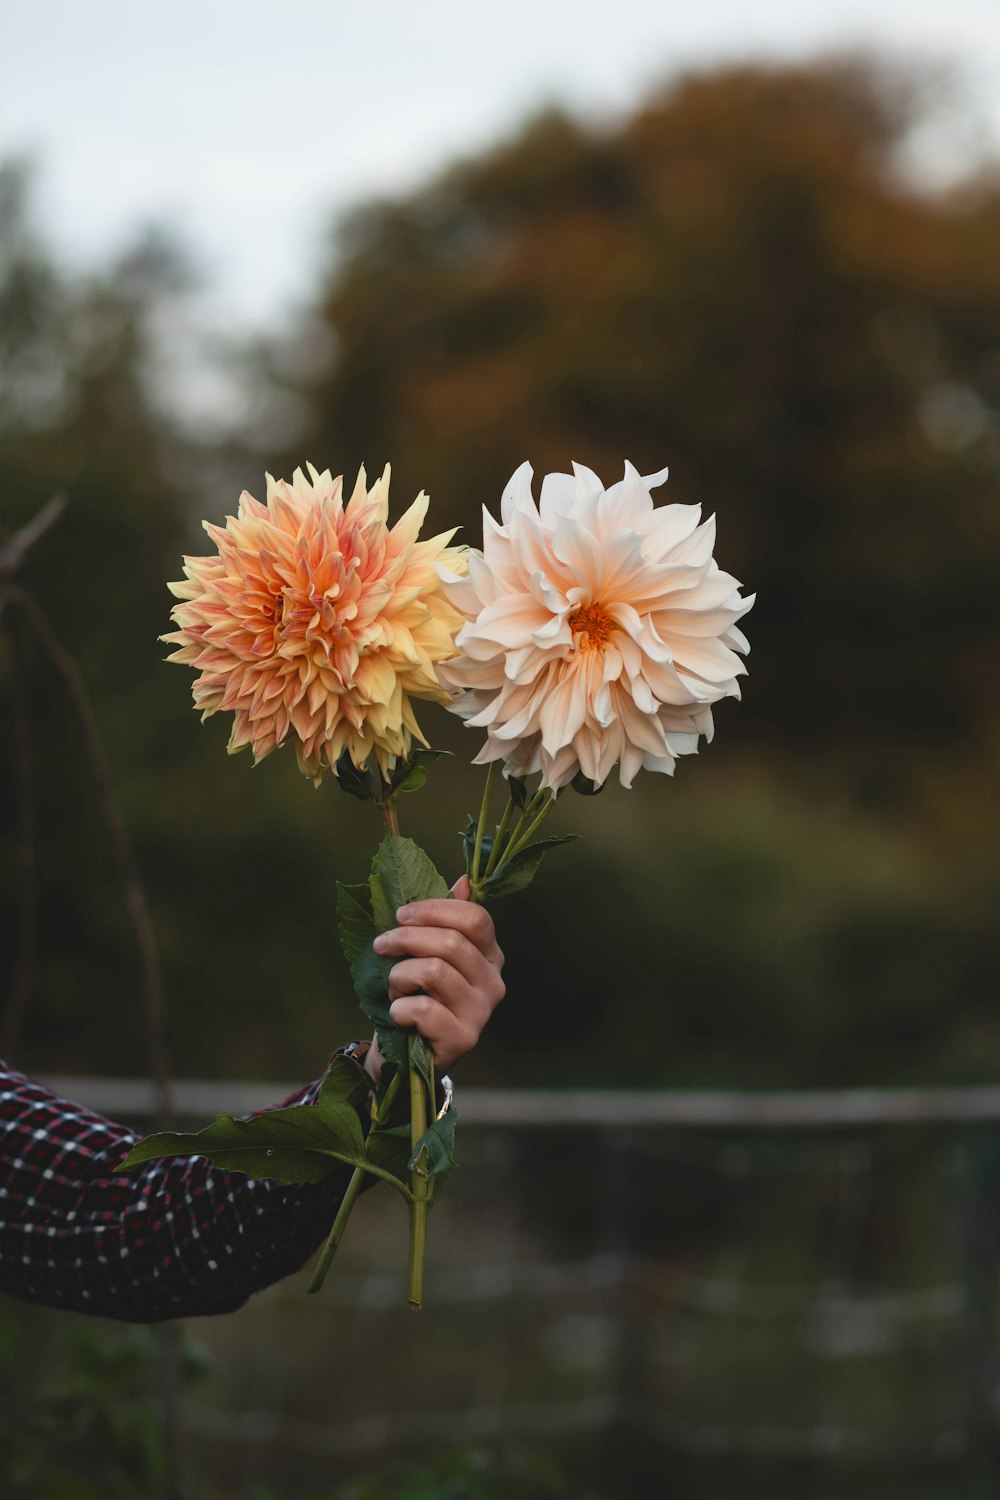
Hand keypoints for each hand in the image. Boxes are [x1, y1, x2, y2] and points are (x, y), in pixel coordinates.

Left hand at [365, 876, 504, 1081]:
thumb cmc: (417, 996)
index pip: (475, 918)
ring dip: (400, 977)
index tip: (400, 915)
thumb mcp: (427, 954)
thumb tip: (464, 881)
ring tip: (395, 989)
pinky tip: (399, 1014)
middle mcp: (494, 983)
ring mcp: (481, 1013)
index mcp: (490, 955)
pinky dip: (400, 1008)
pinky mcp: (463, 1039)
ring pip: (434, 972)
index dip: (434, 910)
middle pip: (451, 942)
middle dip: (405, 938)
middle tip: (381, 945)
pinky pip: (424, 1009)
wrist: (406, 1054)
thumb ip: (445, 920)